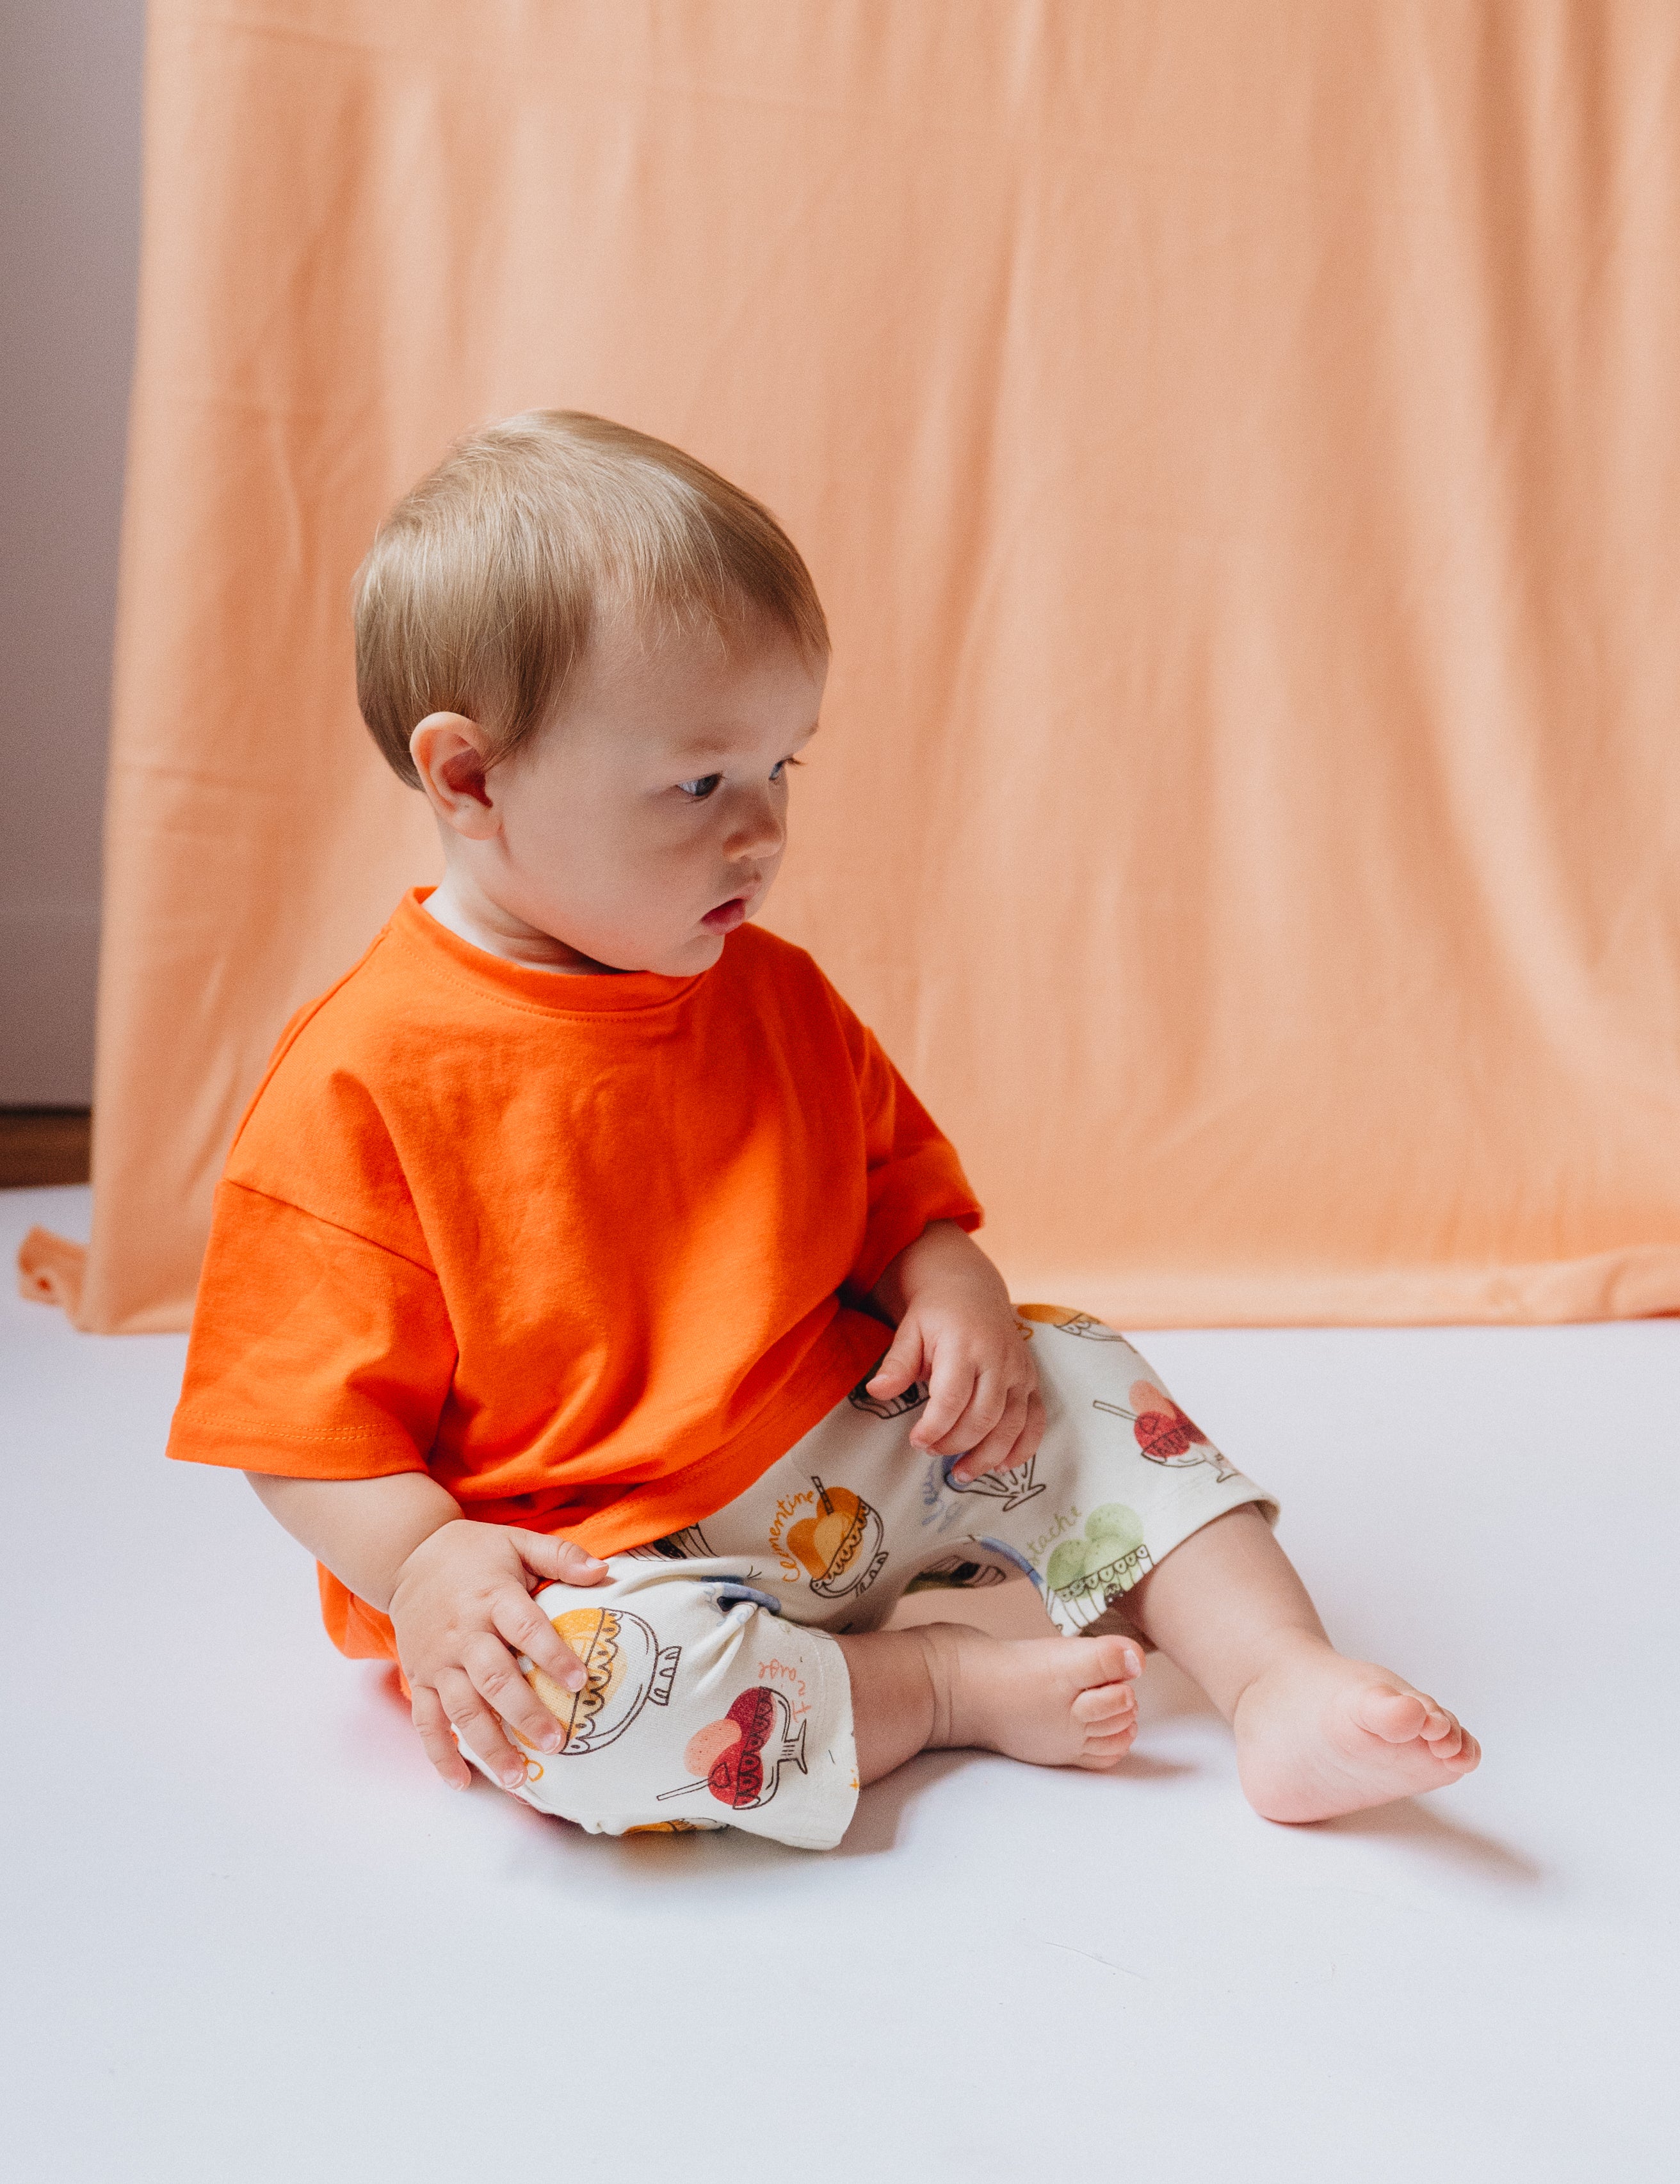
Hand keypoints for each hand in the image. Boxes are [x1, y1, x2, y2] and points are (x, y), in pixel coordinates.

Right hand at [388, 1520, 612, 1791]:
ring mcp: (438, 1661)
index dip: (552, 1655)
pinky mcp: (419, 1678)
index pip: (525, 1628)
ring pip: (461, 1709)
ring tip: (517, 1778)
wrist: (408, 1556)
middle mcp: (463, 1633)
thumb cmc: (475, 1553)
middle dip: (524, 1714)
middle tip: (555, 1743)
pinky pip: (426, 1721)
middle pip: (493, 1679)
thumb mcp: (518, 1542)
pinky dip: (440, 1753)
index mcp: (492, 1598)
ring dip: (488, 1745)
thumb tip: (604, 1571)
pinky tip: (460, 1782)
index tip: (581, 1680)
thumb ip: (561, 1555)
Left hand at [866, 1223, 1043, 1484]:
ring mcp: (1020, 1371)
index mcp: (965, 1345)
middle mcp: (999, 1359)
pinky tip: (1002, 1466)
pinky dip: (1023, 1448)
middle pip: (983, 1417)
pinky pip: (1037, 1421)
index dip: (934, 1428)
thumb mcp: (910, 1331)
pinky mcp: (1032, 1381)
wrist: (970, 1290)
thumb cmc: (935, 1315)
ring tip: (961, 1473)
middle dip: (955, 1443)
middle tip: (931, 1452)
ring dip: (988, 1456)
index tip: (915, 1441)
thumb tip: (875, 1392)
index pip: (952, 1398)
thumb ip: (896, 1363)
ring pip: (1012, 1425)